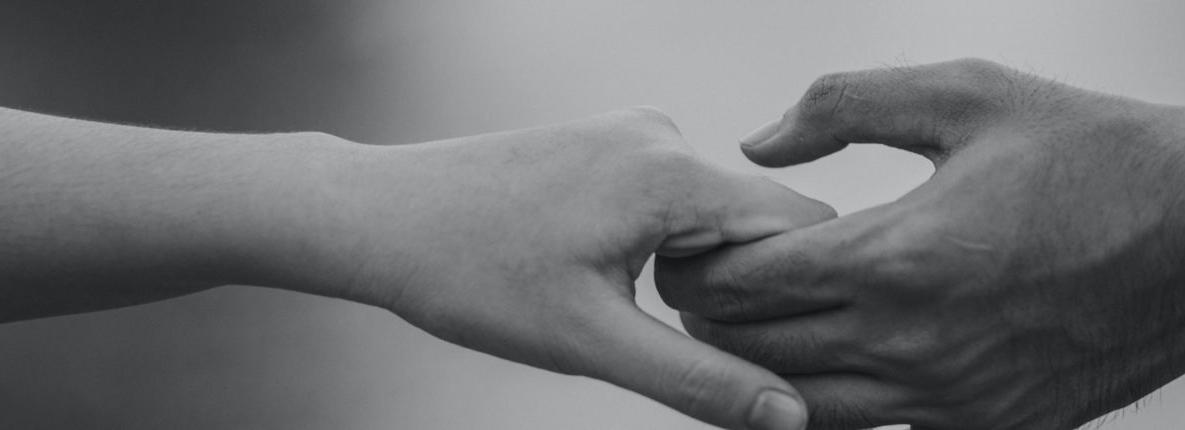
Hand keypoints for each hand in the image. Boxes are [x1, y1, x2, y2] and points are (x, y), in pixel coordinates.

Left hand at [258, 108, 831, 429]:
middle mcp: (663, 136)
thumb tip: (789, 417)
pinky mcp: (609, 146)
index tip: (784, 353)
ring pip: (718, 216)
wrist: (379, 217)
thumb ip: (700, 379)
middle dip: (752, 291)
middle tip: (705, 351)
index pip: (803, 227)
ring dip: (707, 274)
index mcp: (673, 172)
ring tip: (640, 316)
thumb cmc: (471, 275)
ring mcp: (634, 135)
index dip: (806, 295)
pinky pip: (677, 201)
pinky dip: (671, 249)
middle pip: (763, 221)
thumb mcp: (591, 343)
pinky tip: (613, 284)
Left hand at [656, 59, 1184, 428]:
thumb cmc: (1092, 149)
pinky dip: (838, 402)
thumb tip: (758, 145)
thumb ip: (843, 105)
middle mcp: (916, 343)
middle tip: (700, 290)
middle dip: (710, 324)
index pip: (746, 283)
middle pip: (757, 357)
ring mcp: (956, 400)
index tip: (686, 247)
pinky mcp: (995, 429)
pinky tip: (836, 361)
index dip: (696, 266)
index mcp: (899, 257)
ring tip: (754, 330)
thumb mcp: (966, 92)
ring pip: (808, 410)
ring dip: (764, 374)